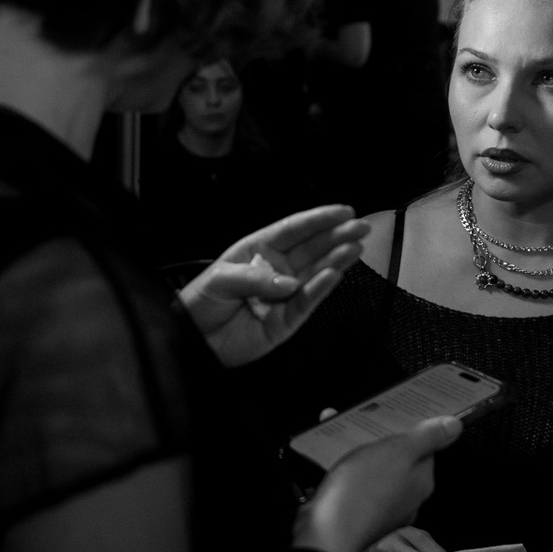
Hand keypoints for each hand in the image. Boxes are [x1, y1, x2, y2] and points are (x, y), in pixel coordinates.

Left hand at [180, 205, 368, 367]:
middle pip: (312, 250)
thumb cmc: (201, 302)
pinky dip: (320, 291)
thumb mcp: (219, 280)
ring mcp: (284, 295)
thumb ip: (253, 278)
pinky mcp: (285, 322)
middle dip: (337, 237)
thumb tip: (288, 283)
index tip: (342, 212)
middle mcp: (277, 270)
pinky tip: (335, 275)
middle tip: (361, 228)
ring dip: (336, 260)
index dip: (318, 220)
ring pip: (315, 275)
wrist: (191, 339)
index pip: (293, 231)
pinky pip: (306, 305)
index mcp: (259, 251)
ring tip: (355, 248)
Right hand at [293, 416, 459, 551]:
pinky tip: (332, 466)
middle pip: (398, 460)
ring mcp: (383, 509)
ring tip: (340, 439)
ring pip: (375, 472)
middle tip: (361, 425)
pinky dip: (346, 473)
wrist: (327, 532)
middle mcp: (407, 498)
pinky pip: (357, 487)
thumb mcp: (399, 452)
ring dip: (358, 454)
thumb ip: (428, 438)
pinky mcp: (360, 515)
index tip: (394, 417)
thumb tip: (455, 426)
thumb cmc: (362, 491)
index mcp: (421, 480)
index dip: (408, 430)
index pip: (424, 448)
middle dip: (379, 441)